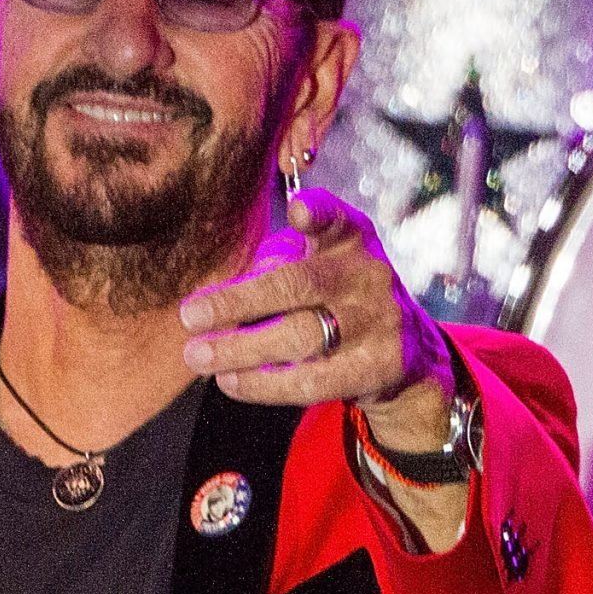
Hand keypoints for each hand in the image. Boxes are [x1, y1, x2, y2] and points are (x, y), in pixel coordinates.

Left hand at [179, 190, 455, 450]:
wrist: (403, 350)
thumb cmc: (335, 297)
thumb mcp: (314, 265)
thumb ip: (270, 270)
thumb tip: (209, 301)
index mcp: (351, 238)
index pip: (336, 218)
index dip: (317, 212)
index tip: (297, 210)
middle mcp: (368, 275)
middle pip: (300, 284)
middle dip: (240, 300)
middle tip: (190, 315)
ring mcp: (376, 323)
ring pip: (300, 337)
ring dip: (240, 348)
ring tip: (197, 355)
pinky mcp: (375, 368)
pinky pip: (310, 381)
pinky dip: (263, 383)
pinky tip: (230, 380)